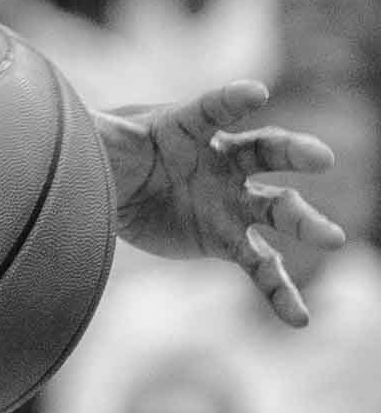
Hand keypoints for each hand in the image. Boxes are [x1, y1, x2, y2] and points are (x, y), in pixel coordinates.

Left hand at [100, 80, 345, 326]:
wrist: (121, 190)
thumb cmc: (116, 153)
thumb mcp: (101, 142)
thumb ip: (98, 135)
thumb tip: (78, 126)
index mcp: (193, 126)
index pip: (215, 108)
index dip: (233, 100)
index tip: (254, 93)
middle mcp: (226, 161)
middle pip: (266, 153)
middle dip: (293, 153)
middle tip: (322, 157)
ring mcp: (233, 202)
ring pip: (277, 210)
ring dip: (305, 223)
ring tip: (334, 238)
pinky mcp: (226, 241)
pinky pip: (260, 267)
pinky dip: (279, 293)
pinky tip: (300, 319)